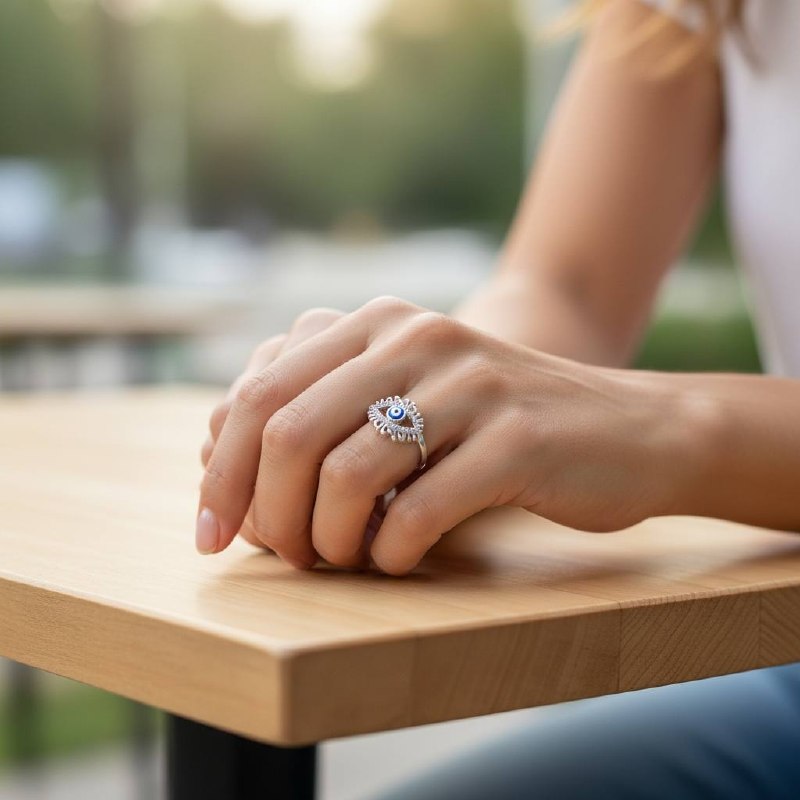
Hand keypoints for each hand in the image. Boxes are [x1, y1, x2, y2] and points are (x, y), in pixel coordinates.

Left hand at [197, 295, 691, 574]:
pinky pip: (418, 510)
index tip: (212, 533)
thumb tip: (216, 457)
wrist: (631, 431)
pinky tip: (399, 556)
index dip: (221, 471)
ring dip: (326, 539)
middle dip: (266, 513)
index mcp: (379, 325)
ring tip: (342, 558)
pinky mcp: (518, 439)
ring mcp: (470, 385)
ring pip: (346, 475)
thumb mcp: (409, 400)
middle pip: (288, 432)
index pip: (260, 392)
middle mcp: (417, 339)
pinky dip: (390, 551)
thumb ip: (324, 412)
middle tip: (283, 556)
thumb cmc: (499, 431)